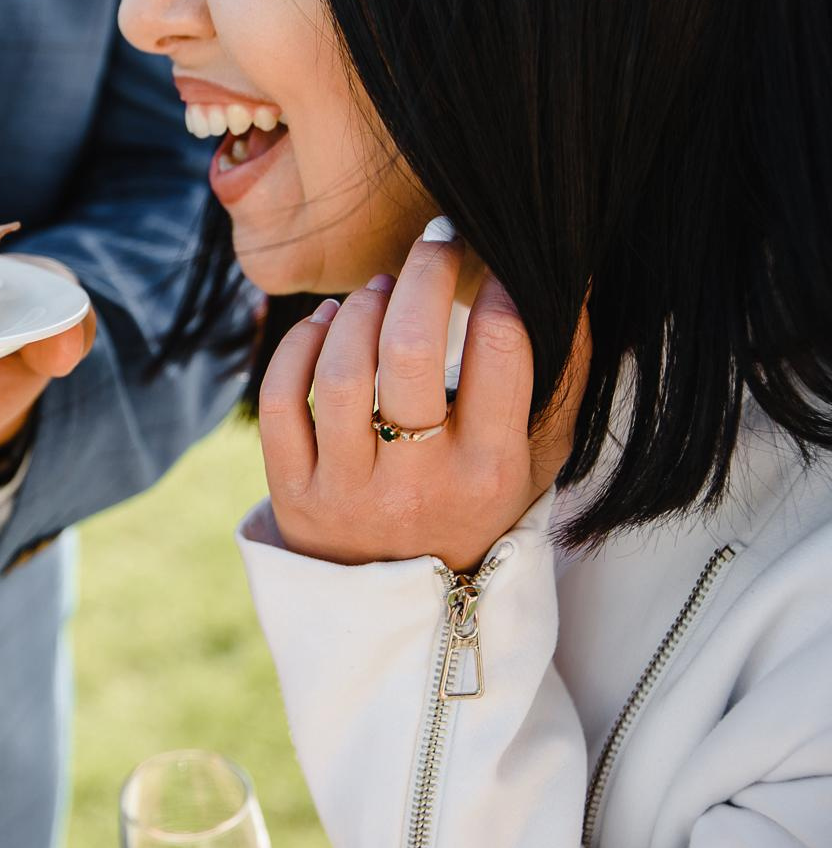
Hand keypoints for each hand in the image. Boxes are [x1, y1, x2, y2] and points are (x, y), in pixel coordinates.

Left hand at [257, 223, 581, 571]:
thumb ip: (560, 377)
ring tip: (382, 287)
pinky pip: (283, 400)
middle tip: (435, 241)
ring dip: (362, 308)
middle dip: (424, 275)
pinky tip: (325, 321)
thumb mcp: (535, 459)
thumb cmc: (476, 504)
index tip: (494, 258)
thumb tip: (565, 281)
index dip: (500, 288)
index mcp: (491, 471)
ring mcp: (349, 490)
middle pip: (409, 350)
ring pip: (342, 369)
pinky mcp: (294, 493)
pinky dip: (300, 346)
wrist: (406, 606)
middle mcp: (419, 483)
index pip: (500, 353)